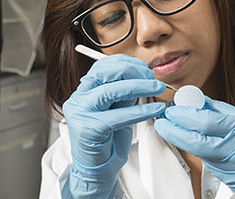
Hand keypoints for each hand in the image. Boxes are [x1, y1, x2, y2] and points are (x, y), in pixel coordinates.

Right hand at [62, 54, 165, 197]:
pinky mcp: (89, 129)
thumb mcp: (116, 110)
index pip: (101, 67)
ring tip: (157, 88)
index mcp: (83, 92)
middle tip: (151, 77)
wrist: (96, 171)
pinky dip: (139, 111)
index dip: (125, 63)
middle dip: (131, 71)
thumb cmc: (107, 142)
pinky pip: (118, 115)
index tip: (144, 68)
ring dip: (138, 86)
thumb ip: (123, 94)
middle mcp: (78, 99)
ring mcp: (80, 113)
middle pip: (104, 73)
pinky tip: (154, 110)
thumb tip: (141, 77)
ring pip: (110, 91)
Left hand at [154, 98, 234, 198]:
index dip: (183, 116)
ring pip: (205, 157)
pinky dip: (206, 156)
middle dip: (176, 131)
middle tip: (163, 120)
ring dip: (188, 142)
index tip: (169, 109)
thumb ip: (226, 114)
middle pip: (199, 142)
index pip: (207, 123)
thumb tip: (198, 103)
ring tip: (178, 128)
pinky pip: (217, 169)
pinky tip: (202, 146)